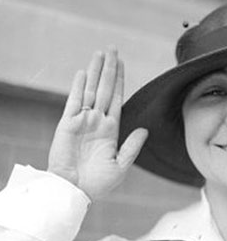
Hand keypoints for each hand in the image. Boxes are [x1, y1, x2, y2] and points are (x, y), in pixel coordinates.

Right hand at [47, 48, 147, 200]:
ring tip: (100, 53)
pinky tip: (83, 72)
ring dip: (95, 72)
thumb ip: (132, 146)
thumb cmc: (99, 183)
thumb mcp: (121, 165)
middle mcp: (97, 121)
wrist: (76, 191)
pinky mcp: (68, 125)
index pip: (116, 98)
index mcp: (111, 129)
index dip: (119, 80)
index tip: (122, 64)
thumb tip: (144, 130)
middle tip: (112, 49)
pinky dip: (78, 87)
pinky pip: (74, 102)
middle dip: (109, 69)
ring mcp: (83, 121)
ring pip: (90, 90)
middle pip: (104, 89)